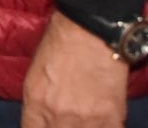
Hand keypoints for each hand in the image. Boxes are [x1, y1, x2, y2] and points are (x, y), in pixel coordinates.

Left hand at [22, 11, 129, 127]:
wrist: (90, 29)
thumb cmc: (60, 45)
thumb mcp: (35, 75)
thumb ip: (38, 104)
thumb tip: (43, 122)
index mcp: (36, 103)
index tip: (48, 126)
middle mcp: (58, 116)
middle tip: (67, 121)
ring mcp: (86, 120)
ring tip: (84, 118)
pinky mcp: (111, 118)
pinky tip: (102, 122)